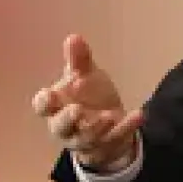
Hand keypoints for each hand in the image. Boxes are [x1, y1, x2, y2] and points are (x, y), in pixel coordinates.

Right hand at [33, 34, 143, 172]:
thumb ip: (78, 60)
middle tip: (77, 110)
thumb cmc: (87, 96)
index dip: (45, 102)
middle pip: (60, 127)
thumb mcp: (84, 76)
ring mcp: (86, 138)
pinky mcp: (107, 144)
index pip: (43, 106)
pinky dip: (127, 127)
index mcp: (56, 107)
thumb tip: (73, 37)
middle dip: (67, 120)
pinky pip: (116, 138)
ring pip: (87, 137)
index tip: (50, 95)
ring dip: (97, 127)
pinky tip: (139, 114)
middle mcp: (66, 126)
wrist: (108, 123)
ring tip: (109, 116)